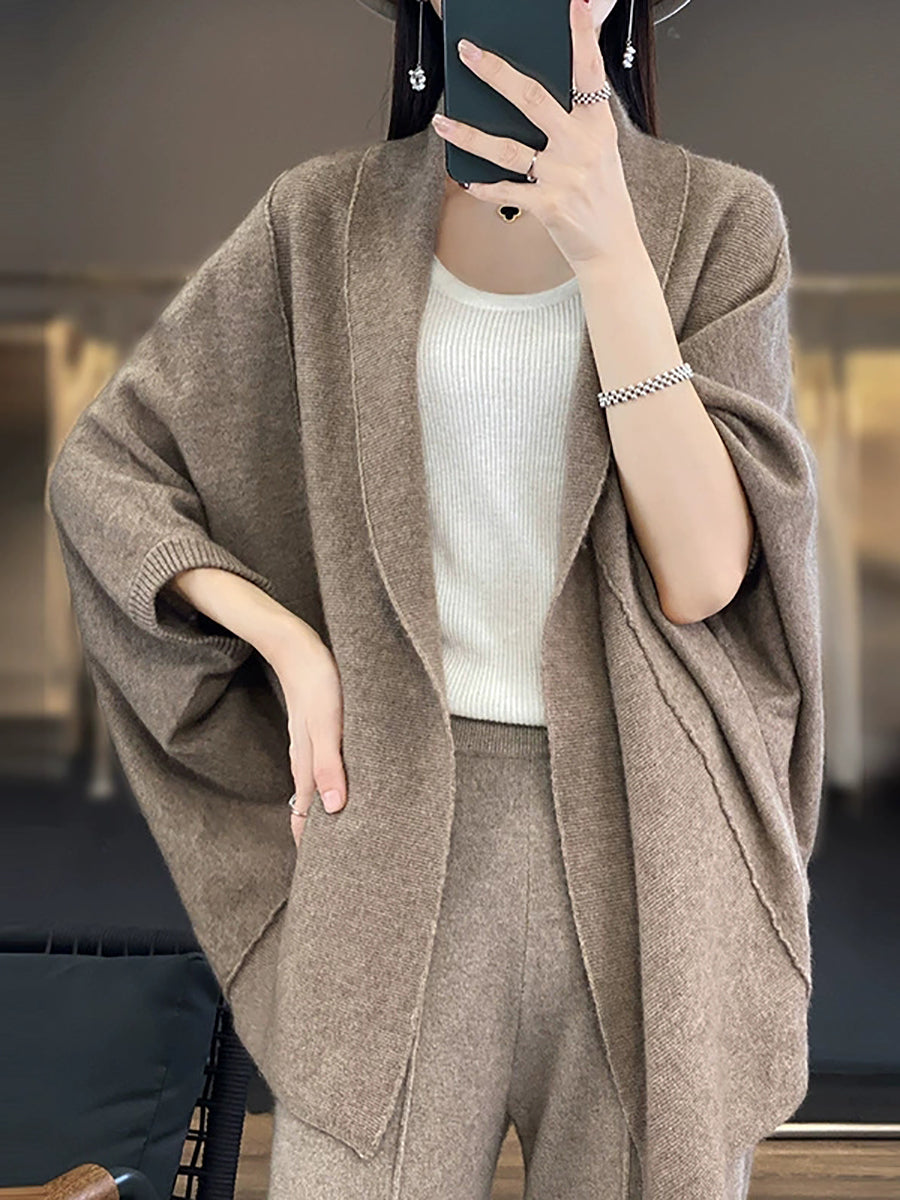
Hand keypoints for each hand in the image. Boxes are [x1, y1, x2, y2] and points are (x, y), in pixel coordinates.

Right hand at [267, 624, 346, 850]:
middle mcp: (305, 762)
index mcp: (306, 767)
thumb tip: (332, 809)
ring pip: (316, 790)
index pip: (305, 819)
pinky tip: (342, 786)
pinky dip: (330, 787)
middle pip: (310, 809)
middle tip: (338, 864)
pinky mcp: (317, 733)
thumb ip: (329, 766)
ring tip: (342, 834)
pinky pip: (321, 770)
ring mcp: (309, 748)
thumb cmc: (319, 684)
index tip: (321, 877)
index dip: (311, 847)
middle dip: (320, 837)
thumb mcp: (328, 726)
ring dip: (325, 812)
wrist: (298, 648)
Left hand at [430, 0, 642, 269]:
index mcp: (597, 125)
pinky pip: (506, 191)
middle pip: (532, 98)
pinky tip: (466, 181)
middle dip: (496, 72)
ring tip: (443, 122)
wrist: (613, 248)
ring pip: (506, 147)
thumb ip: (577, 118)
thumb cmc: (602, 197)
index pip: (589, 71)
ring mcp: (564, 176)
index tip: (573, 5)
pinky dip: (484, 187)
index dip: (581, 37)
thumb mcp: (601, 150)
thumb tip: (540, 91)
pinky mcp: (549, 206)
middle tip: (469, 53)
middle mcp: (581, 146)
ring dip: (469, 135)